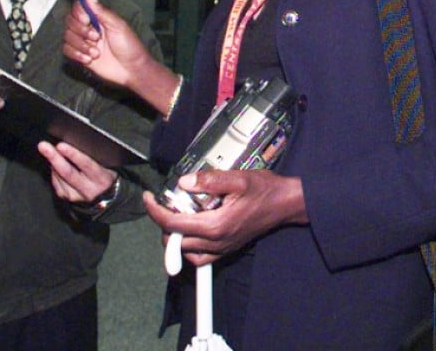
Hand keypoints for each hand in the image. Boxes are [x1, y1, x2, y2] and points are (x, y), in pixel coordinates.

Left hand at [37, 140, 117, 202]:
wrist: (107, 196)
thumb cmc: (105, 175)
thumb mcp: (106, 164)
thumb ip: (92, 156)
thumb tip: (73, 144)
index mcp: (102, 178)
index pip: (86, 164)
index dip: (73, 154)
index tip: (61, 146)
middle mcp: (89, 189)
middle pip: (68, 173)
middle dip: (54, 158)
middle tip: (43, 146)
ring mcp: (77, 196)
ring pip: (59, 178)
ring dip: (53, 163)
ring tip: (49, 151)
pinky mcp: (68, 198)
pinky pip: (56, 183)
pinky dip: (54, 172)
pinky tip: (55, 165)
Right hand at [63, 0, 151, 89]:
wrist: (131, 69)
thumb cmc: (130, 46)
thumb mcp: (118, 25)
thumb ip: (101, 11)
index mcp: (99, 18)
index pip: (79, 8)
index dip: (79, 13)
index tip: (86, 20)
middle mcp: (89, 28)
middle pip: (70, 22)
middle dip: (81, 31)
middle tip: (97, 38)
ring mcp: (84, 42)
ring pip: (67, 37)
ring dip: (81, 45)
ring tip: (96, 52)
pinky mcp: (80, 55)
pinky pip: (66, 50)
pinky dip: (76, 55)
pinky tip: (89, 59)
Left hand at [143, 169, 307, 266]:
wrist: (286, 204)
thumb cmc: (265, 189)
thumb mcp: (239, 178)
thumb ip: (210, 180)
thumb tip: (183, 182)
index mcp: (215, 225)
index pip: (172, 224)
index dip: (154, 211)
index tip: (148, 197)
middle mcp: (216, 242)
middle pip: (174, 241)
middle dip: (164, 222)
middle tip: (168, 202)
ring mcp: (222, 248)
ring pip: (185, 252)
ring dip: (175, 236)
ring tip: (179, 216)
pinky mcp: (227, 249)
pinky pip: (200, 257)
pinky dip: (190, 247)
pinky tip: (193, 229)